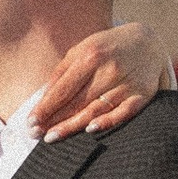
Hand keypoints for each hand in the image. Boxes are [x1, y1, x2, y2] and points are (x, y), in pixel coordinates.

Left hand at [32, 20, 171, 140]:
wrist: (147, 41)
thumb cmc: (107, 48)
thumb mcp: (82, 50)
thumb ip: (62, 72)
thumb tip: (43, 98)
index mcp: (90, 56)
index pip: (63, 88)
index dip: (45, 107)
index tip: (31, 122)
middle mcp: (109, 70)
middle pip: (76, 102)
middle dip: (54, 120)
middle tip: (35, 134)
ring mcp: (126, 83)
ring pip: (95, 109)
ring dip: (73, 126)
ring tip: (53, 137)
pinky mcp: (142, 94)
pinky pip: (123, 112)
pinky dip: (108, 121)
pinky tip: (90, 130)